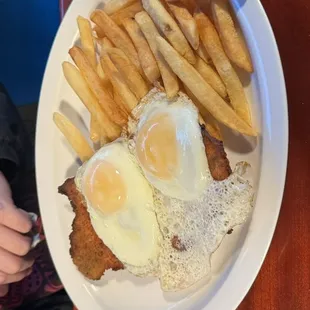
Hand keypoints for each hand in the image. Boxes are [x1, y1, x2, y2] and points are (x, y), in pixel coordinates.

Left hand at [0, 172, 33, 296]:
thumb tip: (4, 292)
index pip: (0, 277)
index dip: (15, 277)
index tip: (24, 270)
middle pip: (13, 266)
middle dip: (27, 262)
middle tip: (30, 255)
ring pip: (22, 246)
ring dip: (29, 241)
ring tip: (28, 236)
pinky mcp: (1, 210)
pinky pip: (24, 224)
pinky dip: (27, 222)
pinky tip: (24, 219)